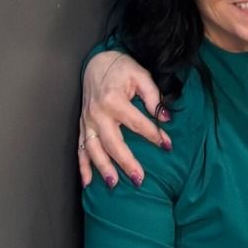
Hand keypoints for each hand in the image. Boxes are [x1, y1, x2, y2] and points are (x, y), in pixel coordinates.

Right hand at [78, 51, 168, 187]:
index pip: (137, 123)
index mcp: (114, 100)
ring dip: (103, 168)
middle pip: (113, 143)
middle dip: (126, 162)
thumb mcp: (141, 75)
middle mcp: (98, 114)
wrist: (97, 62)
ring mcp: (87, 121)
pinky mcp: (82, 126)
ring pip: (94, 150)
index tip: (167, 145)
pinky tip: (87, 182)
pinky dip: (82, 166)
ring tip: (113, 184)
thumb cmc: (121, 68)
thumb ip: (153, 97)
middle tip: (139, 179)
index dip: (154, 134)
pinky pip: (80, 149)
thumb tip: (165, 118)